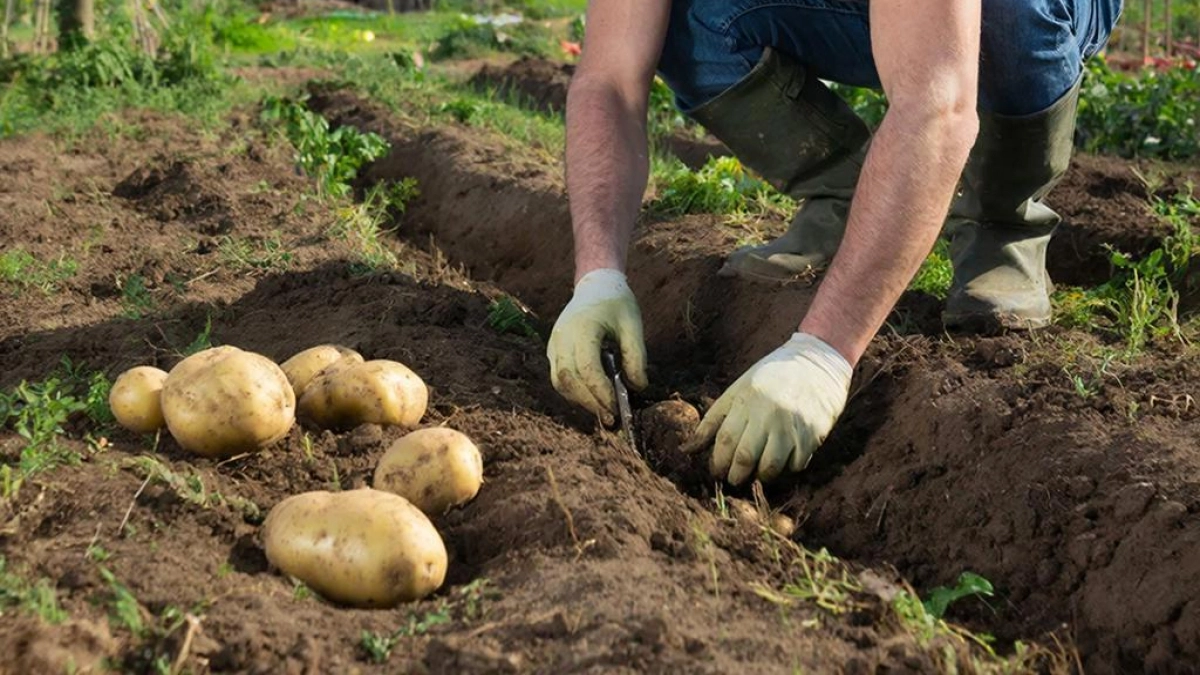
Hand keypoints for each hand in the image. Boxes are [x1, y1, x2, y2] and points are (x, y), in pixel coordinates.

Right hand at [547, 269, 648, 424]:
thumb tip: (638, 387)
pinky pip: (559, 378)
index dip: (600, 391)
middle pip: (568, 379)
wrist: (595, 285)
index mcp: (582, 327)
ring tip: (604, 411)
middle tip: (612, 418)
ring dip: (581, 401)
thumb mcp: (633, 324)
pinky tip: (594, 398)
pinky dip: (575, 393)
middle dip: (589, 403)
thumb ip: (636, 355)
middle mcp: (561, 337)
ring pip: (560, 382)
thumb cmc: (616, 303)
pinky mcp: (553, 351)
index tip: (617, 406)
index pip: (586, 367)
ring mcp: (553, 344)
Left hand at [683, 332, 851, 484]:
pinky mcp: (812, 435)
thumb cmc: (771, 378)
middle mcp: (768, 414)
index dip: (718, 462)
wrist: (816, 363)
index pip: (725, 441)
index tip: (716, 471)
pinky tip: (782, 462)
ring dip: (760, 476)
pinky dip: (786, 470)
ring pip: (770, 467)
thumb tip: (687, 449)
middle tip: (734, 479)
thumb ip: (713, 420)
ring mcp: (791, 426)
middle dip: (736, 475)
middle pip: (745, 458)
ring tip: (756, 474)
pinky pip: (795, 465)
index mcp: (746, 401)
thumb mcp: (738, 391)